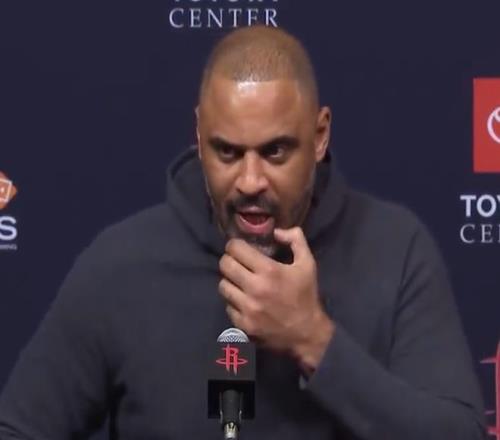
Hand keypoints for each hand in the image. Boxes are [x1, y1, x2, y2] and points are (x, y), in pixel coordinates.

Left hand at [218, 227, 334, 374]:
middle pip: (225, 265)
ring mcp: (247, 308)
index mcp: (269, 271)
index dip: (235, 245)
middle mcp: (254, 288)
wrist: (306, 333)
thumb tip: (276, 231)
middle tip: (237, 263)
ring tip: (239, 282)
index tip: (240, 248)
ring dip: (230, 281)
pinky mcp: (242, 325)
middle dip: (229, 260)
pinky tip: (244, 300)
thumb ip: (295, 240)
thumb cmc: (306, 295)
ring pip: (223, 285)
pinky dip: (233, 301)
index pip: (236, 249)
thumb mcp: (308, 263)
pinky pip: (227, 306)